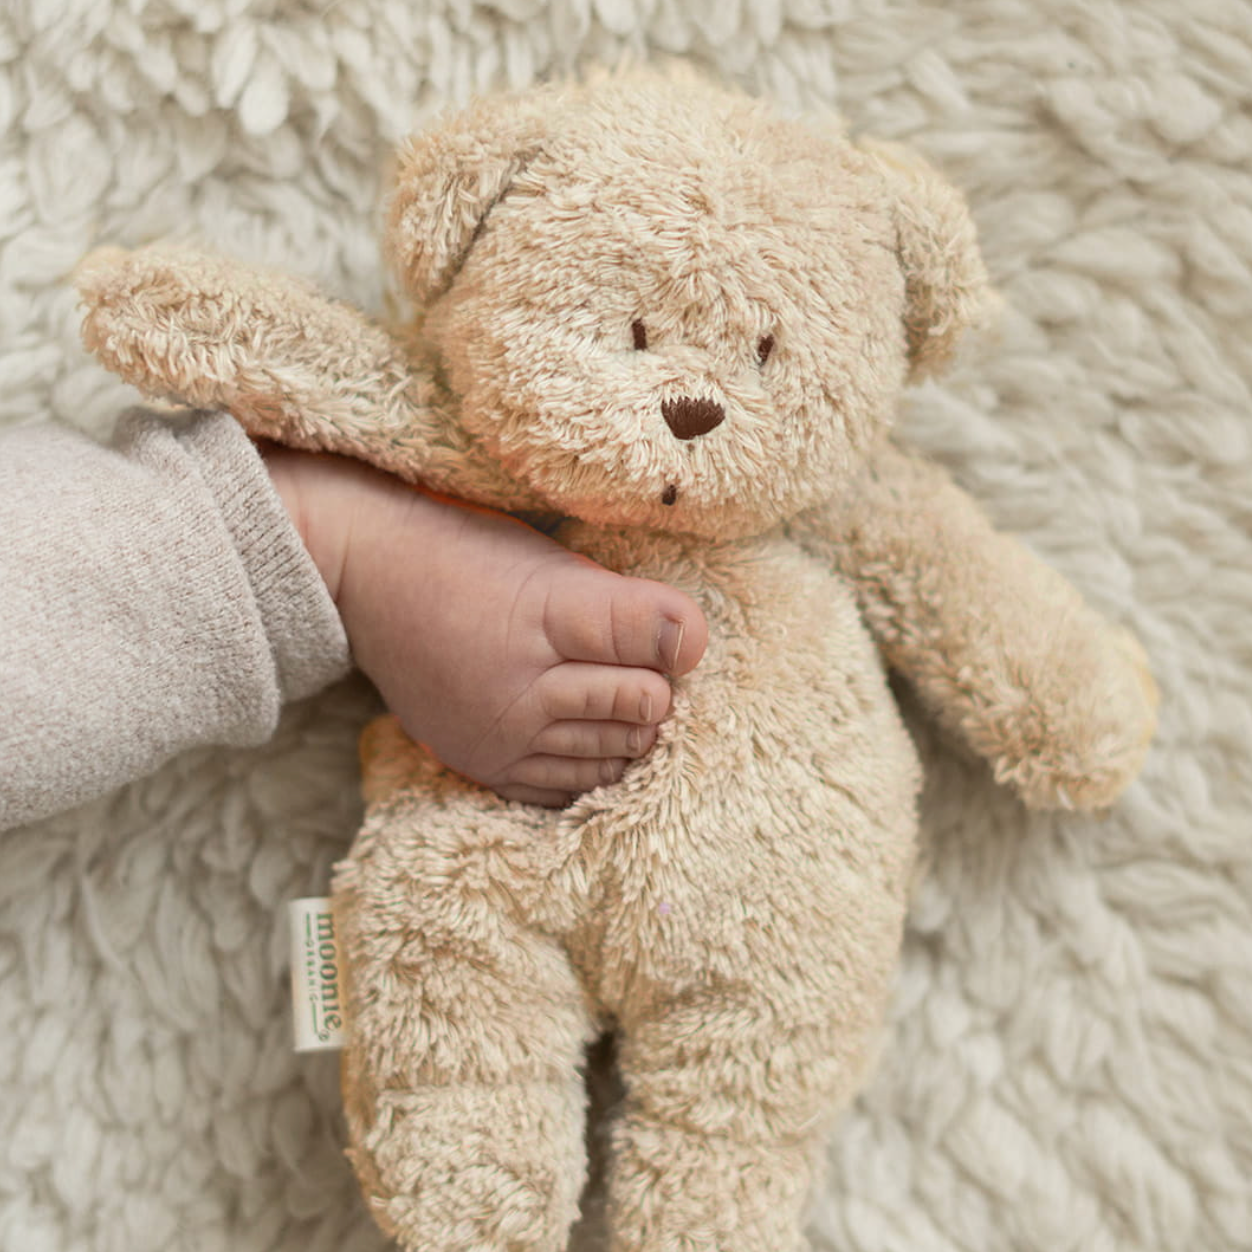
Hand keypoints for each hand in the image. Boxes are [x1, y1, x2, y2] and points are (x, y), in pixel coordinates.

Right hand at [263, 446, 707, 805]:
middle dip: (658, 691)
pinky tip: (598, 745)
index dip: (679, 640)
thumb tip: (694, 646)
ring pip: (613, 755)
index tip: (675, 639)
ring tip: (625, 707)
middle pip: (642, 707)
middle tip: (648, 672)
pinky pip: (567, 791)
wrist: (365, 580)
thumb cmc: (471, 559)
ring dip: (633, 733)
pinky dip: (596, 772)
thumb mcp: (550, 562)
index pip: (655, 639)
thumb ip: (625, 605)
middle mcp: (523, 684)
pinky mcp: (483, 764)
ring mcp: (501, 733)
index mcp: (549, 612)